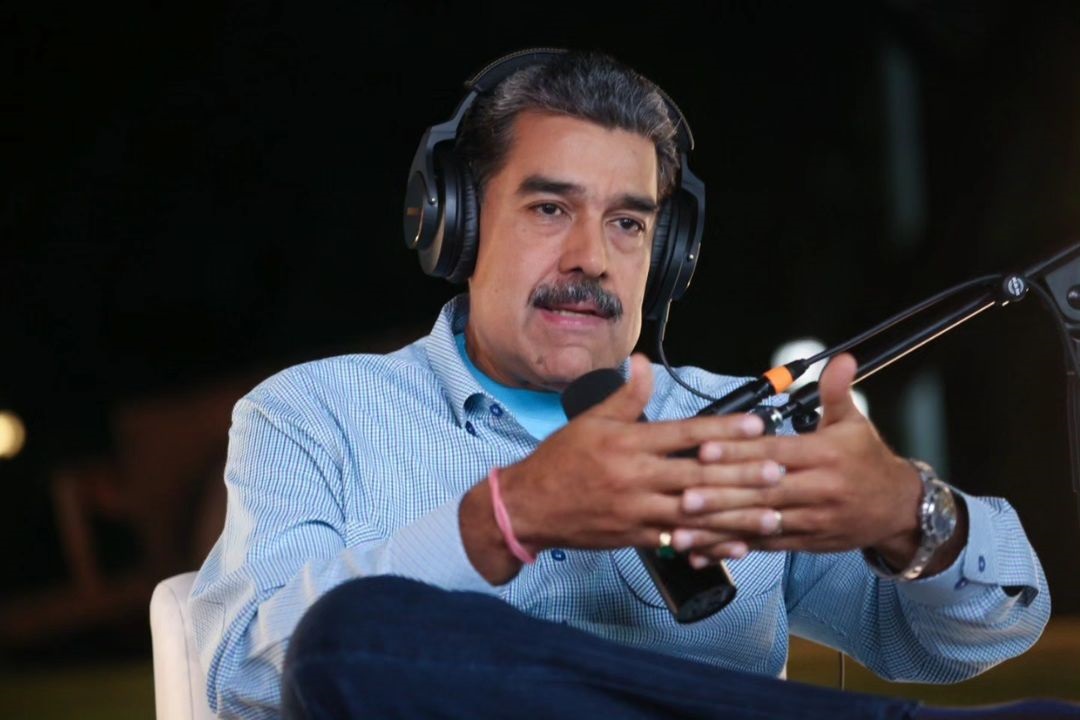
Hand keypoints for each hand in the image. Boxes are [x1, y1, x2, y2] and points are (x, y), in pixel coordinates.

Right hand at [459, 353, 775, 583]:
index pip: (684, 434)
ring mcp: (637, 512)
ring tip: (771, 512)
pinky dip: (710, 546)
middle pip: (698, 475)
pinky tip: (738, 546)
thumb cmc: (559, 461)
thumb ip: (626, 395)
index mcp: (627, 444)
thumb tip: (643, 363)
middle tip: (778, 470)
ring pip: (696, 514)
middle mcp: (636, 478)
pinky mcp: (636, 538)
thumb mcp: (590, 420)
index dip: (723, 428)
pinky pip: (680, 543)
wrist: (528, 508)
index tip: (757, 425)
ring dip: (737, 514)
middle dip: (742, 474)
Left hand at [671, 354, 950, 570]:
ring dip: (718, 529)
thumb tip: (842, 357)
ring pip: (759, 524)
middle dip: (720, 496)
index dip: (739, 451)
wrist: (898, 509)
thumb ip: (837, 392)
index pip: (774, 453)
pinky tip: (700, 553)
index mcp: (824, 456)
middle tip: (682, 496)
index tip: (704, 449)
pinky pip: (763, 547)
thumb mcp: (855, 423)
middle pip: (762, 493)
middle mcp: (816, 490)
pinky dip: (731, 550)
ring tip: (680, 531)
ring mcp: (809, 520)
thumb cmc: (867, 460)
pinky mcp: (803, 543)